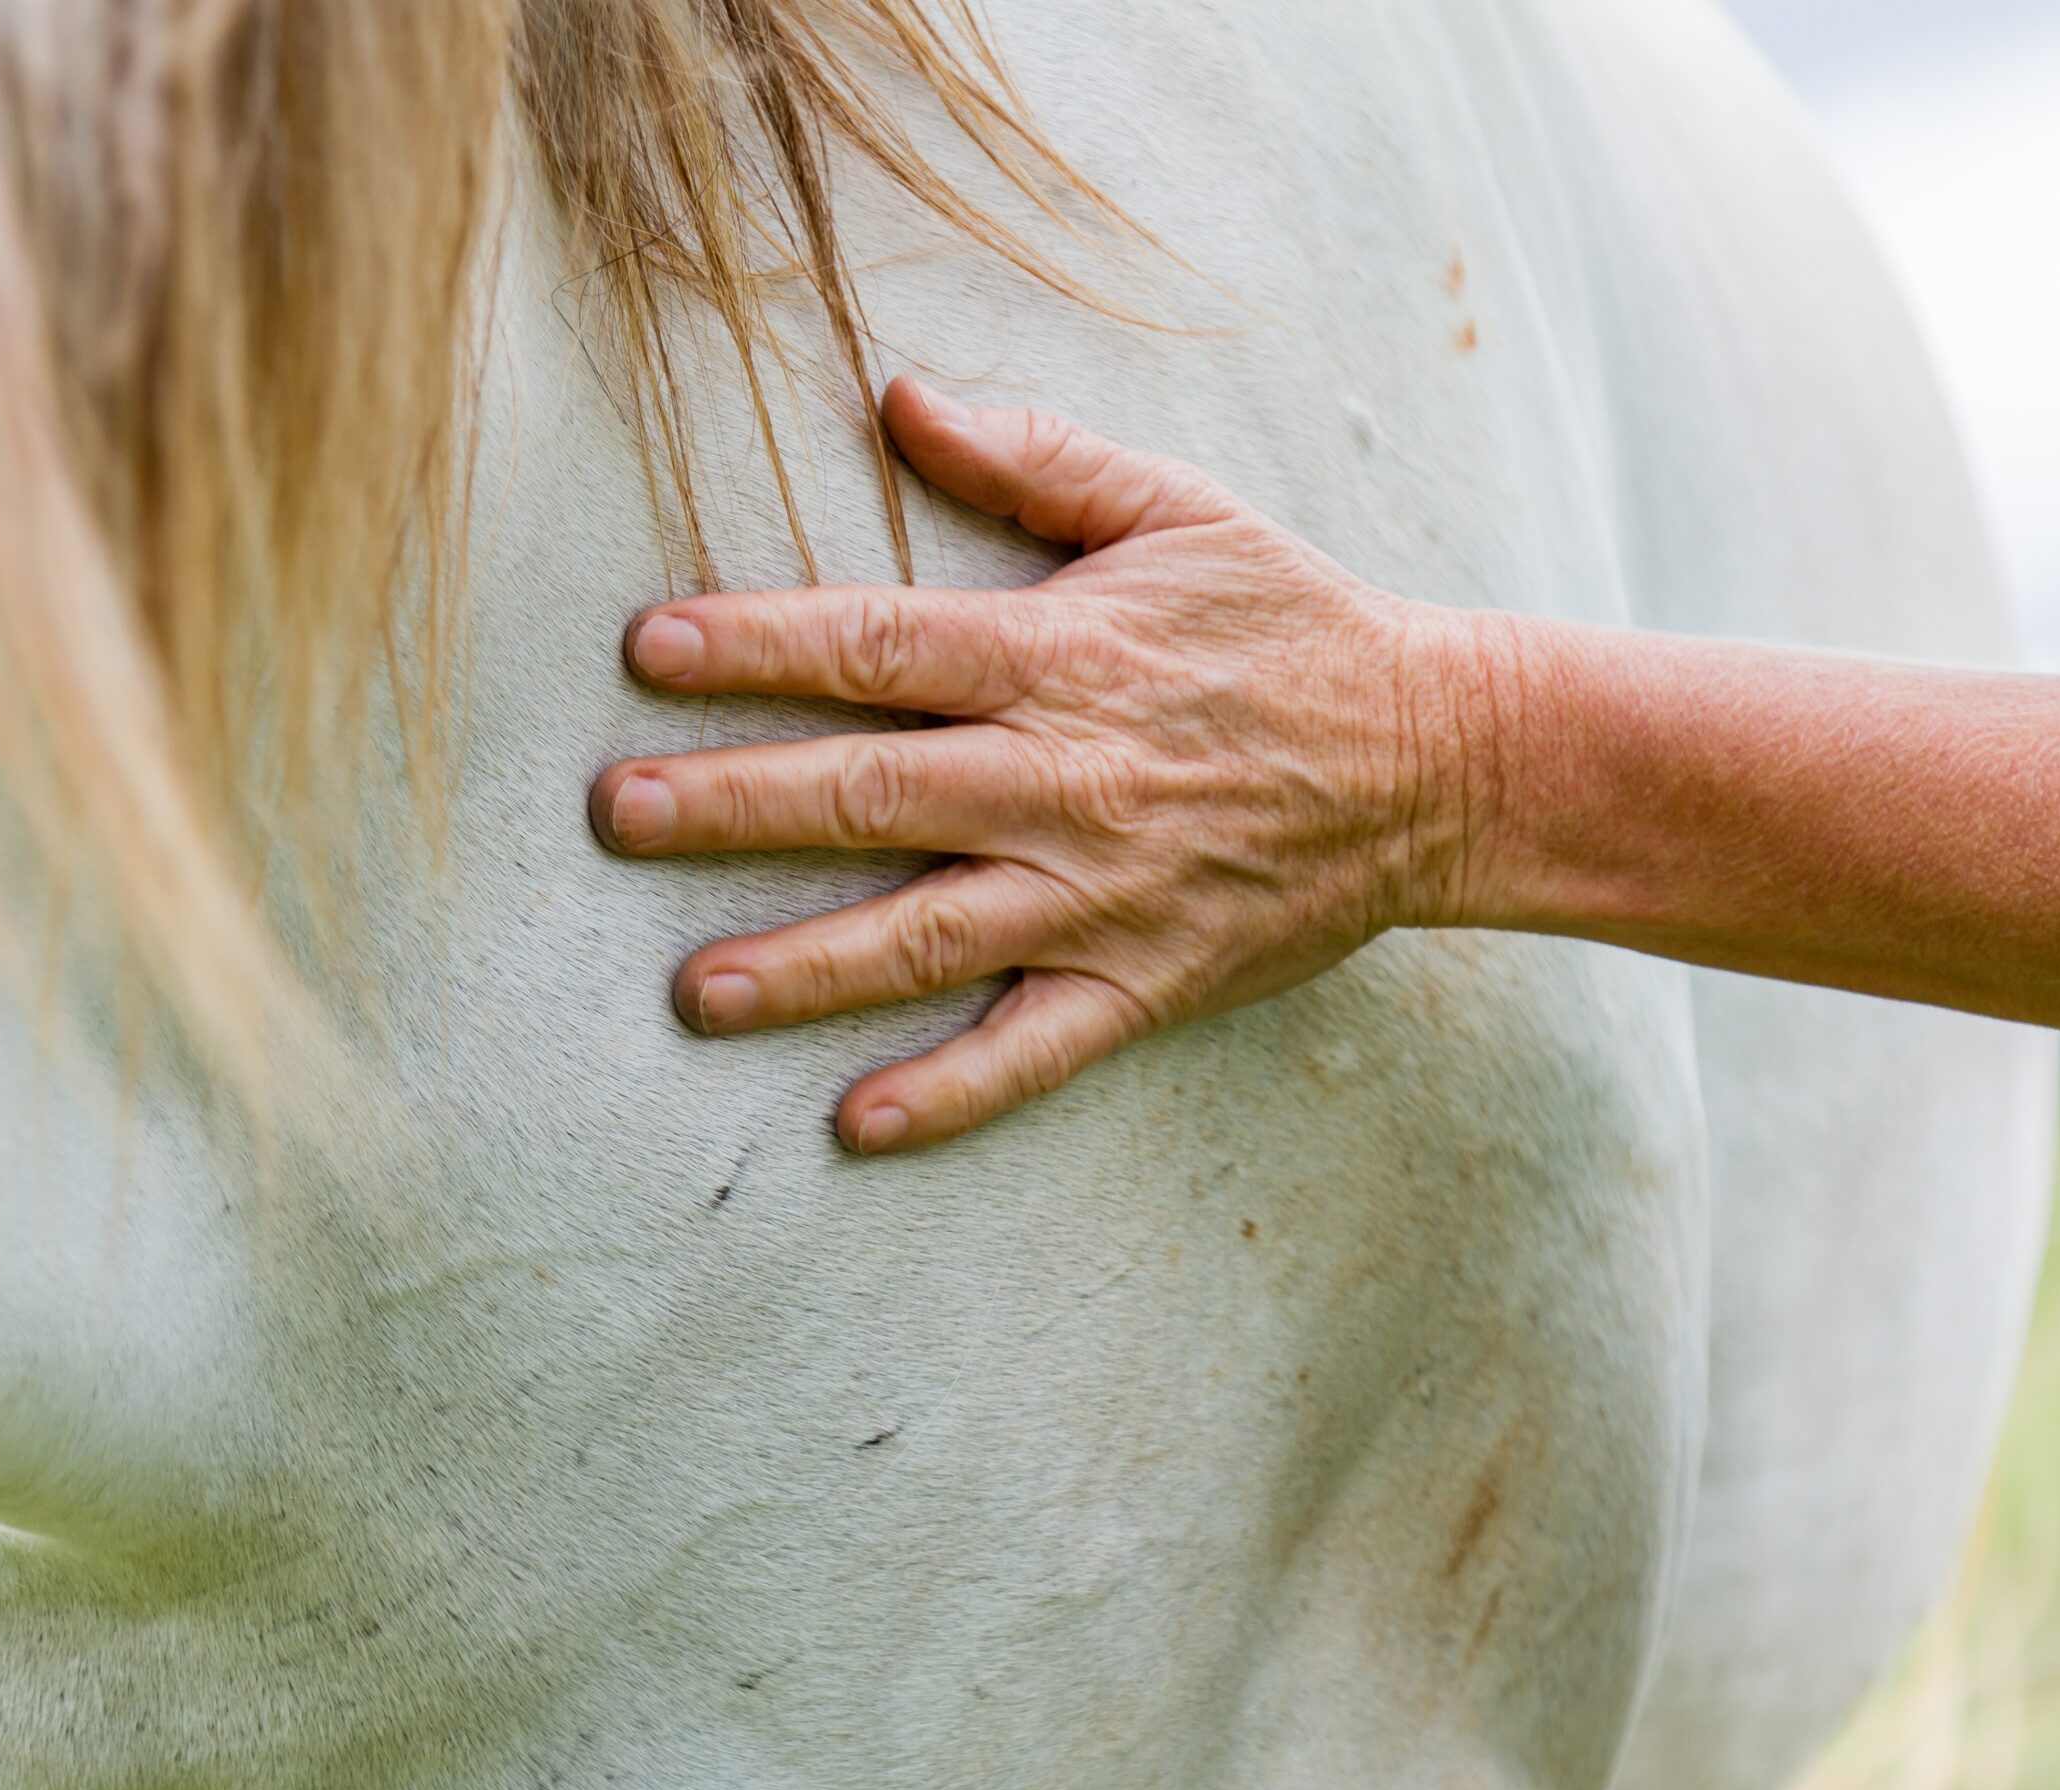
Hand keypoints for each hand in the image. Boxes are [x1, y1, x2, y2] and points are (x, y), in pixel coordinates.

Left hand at [590, 376, 1480, 1153]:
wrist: (1441, 759)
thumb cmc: (1291, 624)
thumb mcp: (1178, 509)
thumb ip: (1033, 458)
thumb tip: (896, 395)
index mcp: (1061, 656)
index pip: (880, 645)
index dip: (758, 646)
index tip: (648, 650)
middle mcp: (1067, 779)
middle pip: (872, 794)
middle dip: (735, 807)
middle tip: (617, 818)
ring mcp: (1102, 892)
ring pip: (927, 933)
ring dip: (804, 966)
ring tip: (693, 994)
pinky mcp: (1144, 980)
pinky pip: (1034, 1050)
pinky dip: (949, 1091)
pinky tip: (858, 1124)